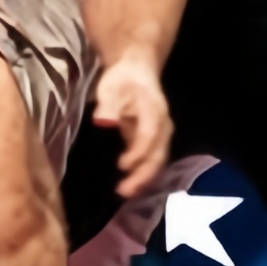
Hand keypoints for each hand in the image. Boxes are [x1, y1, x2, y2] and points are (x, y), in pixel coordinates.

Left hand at [92, 55, 174, 199]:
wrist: (136, 72)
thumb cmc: (123, 80)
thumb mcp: (111, 86)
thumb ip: (108, 105)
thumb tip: (104, 121)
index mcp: (154, 111)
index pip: (150, 136)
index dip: (138, 154)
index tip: (121, 166)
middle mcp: (162, 127)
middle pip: (158, 155)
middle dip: (143, 176)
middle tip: (123, 191)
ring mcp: (160, 137)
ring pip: (157, 162)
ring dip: (143, 180)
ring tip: (124, 192)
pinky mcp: (153, 144)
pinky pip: (151, 163)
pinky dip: (141, 176)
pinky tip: (127, 186)